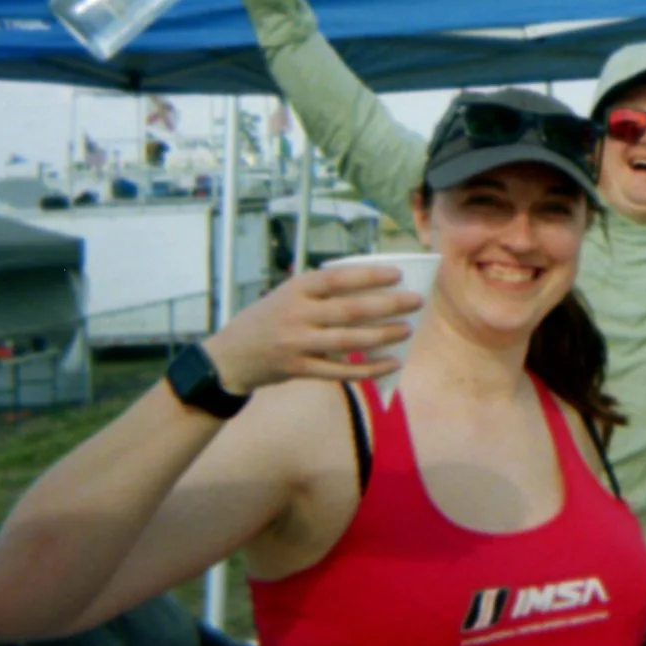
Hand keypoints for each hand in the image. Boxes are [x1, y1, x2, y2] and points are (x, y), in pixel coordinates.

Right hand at [200, 264, 422, 394]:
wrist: (229, 357)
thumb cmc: (268, 318)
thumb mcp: (287, 295)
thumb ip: (321, 292)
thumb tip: (374, 290)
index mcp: (295, 289)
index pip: (337, 279)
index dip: (369, 276)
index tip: (398, 274)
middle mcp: (296, 315)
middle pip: (350, 310)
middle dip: (388, 306)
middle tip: (416, 301)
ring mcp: (297, 344)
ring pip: (349, 341)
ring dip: (383, 336)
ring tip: (407, 330)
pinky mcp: (299, 369)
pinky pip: (341, 370)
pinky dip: (369, 368)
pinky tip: (391, 363)